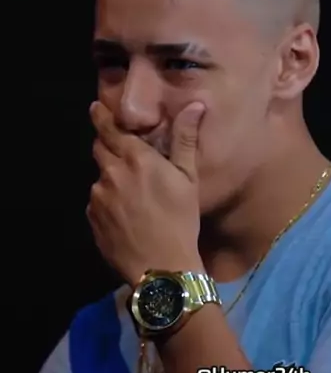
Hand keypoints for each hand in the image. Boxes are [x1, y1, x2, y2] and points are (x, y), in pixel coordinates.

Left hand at [86, 100, 205, 285]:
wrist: (162, 267)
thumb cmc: (181, 220)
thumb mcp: (189, 178)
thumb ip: (185, 139)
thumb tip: (194, 105)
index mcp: (135, 158)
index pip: (110, 129)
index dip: (101, 117)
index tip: (96, 108)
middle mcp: (111, 173)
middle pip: (100, 149)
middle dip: (109, 146)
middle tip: (126, 155)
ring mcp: (98, 197)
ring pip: (100, 178)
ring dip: (111, 178)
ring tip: (132, 195)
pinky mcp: (92, 219)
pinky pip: (97, 202)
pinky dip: (108, 202)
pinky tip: (126, 216)